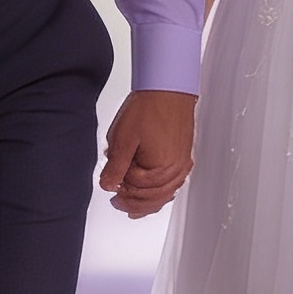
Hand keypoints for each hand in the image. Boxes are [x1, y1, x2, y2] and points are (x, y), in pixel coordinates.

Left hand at [100, 88, 195, 218]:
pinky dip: (160, 193)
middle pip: (153, 198)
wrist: (168, 89)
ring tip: (131, 204)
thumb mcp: (123, 139)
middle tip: (117, 201)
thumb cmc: (149, 108)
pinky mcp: (184, 157)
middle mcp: (177, 170)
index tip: (111, 185)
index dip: (121, 187)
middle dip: (133, 202)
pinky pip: (173, 184)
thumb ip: (115, 166)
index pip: (137, 189)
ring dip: (147, 202)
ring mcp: (182, 164)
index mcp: (162, 168)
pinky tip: (152, 193)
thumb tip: (108, 186)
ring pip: (165, 195)